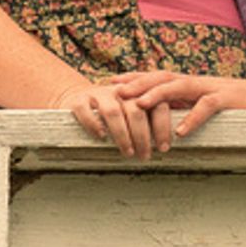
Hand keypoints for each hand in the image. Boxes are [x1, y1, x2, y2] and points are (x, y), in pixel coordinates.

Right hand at [52, 79, 171, 159]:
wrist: (77, 96)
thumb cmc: (112, 112)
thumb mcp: (132, 111)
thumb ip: (148, 121)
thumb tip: (167, 145)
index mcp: (139, 92)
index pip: (157, 105)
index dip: (162, 127)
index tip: (163, 148)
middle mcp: (121, 91)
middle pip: (136, 111)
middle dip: (142, 136)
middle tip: (145, 155)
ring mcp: (98, 94)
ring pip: (113, 112)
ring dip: (122, 135)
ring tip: (128, 152)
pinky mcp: (78, 100)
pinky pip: (86, 111)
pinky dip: (94, 124)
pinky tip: (101, 137)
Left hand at [114, 68, 245, 136]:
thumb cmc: (242, 105)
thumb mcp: (209, 105)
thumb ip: (189, 107)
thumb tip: (163, 120)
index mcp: (193, 84)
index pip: (159, 77)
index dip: (135, 79)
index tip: (111, 84)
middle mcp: (200, 82)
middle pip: (163, 78)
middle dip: (137, 84)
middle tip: (114, 92)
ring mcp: (215, 88)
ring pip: (181, 86)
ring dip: (158, 95)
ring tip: (138, 105)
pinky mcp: (231, 99)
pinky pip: (209, 106)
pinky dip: (194, 117)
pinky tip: (182, 131)